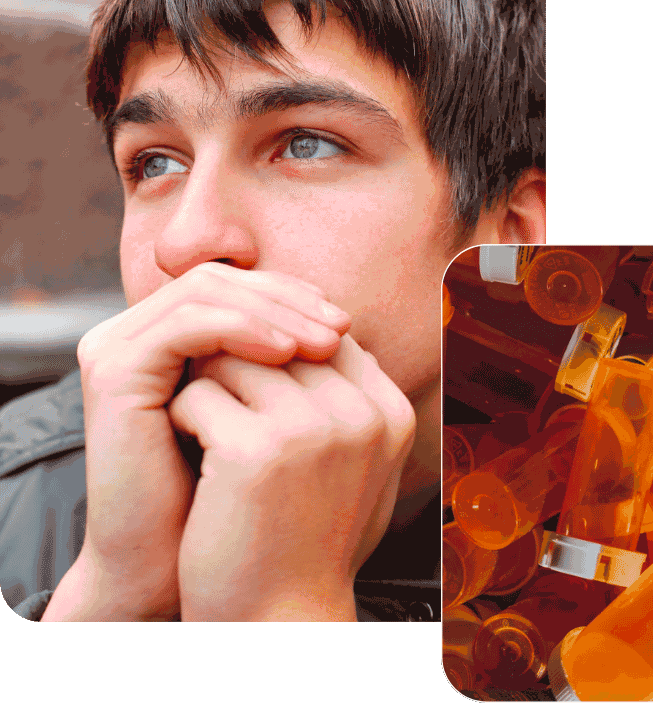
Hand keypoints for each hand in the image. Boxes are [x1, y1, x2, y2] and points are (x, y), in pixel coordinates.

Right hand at [66, 262, 348, 621]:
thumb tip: (347, 326)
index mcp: (171, 336)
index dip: (293, 296)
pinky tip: (286, 353)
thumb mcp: (267, 414)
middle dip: (289, 299)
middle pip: (225, 281)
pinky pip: (187, 325)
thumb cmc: (228, 492)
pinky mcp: (113, 371)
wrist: (171, 563)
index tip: (343, 324)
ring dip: (275, 310)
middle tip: (341, 327)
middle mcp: (138, 333)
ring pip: (208, 292)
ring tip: (325, 343)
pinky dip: (242, 329)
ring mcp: (119, 348)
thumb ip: (289, 365)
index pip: (238, 286)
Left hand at [166, 332, 415, 621]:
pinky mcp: (257, 449)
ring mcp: (313, 429)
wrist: (282, 620)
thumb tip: (333, 334)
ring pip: (234, 356)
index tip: (252, 382)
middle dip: (242, 364)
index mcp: (390, 413)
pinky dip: (184, 419)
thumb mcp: (358, 466)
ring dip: (210, 387)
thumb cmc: (311, 541)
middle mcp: (361, 414)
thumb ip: (353, 400)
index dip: (279, 351)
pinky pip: (198, 395)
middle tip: (220, 402)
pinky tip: (194, 456)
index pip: (326, 335)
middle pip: (279, 338)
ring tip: (208, 430)